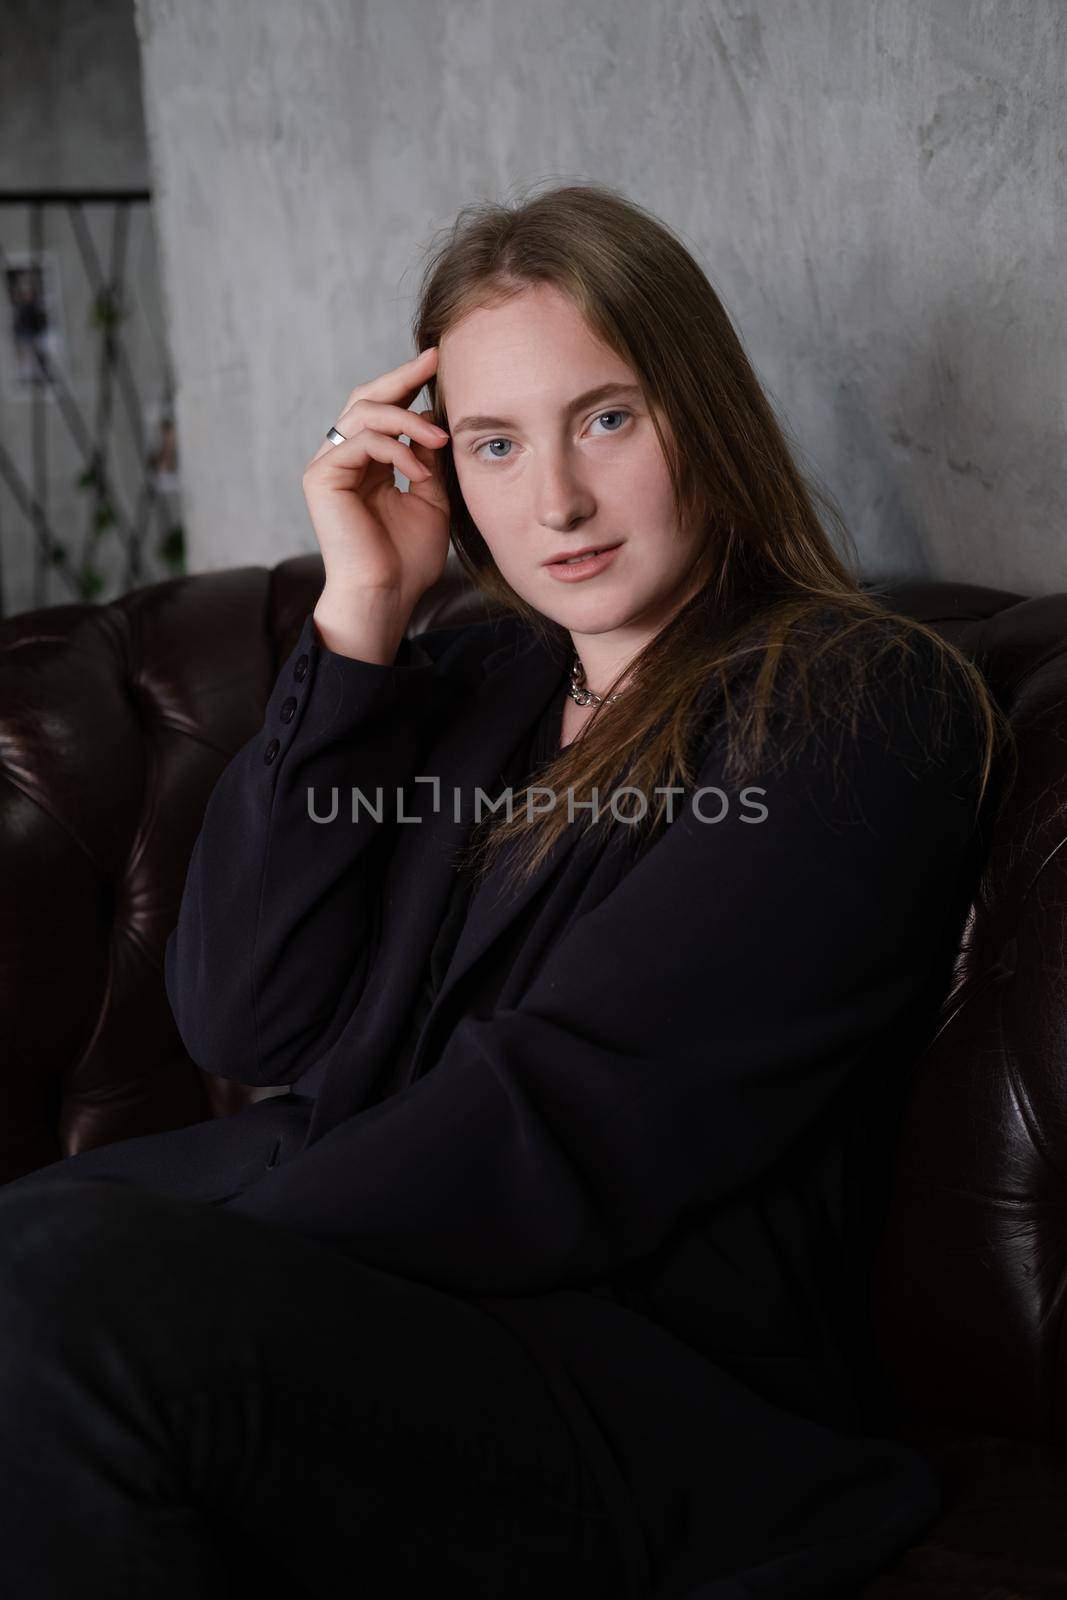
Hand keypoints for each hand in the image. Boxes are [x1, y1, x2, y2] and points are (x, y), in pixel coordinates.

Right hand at [301, 346, 450, 633]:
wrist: (386, 596)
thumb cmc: (407, 559)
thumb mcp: (431, 499)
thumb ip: (428, 460)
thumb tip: (434, 419)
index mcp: (367, 463)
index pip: (384, 409)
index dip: (409, 384)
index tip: (440, 364)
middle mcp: (343, 458)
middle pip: (366, 398)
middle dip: (402, 377)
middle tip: (434, 361)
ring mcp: (328, 466)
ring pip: (364, 413)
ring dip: (408, 420)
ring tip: (440, 441)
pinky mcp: (321, 477)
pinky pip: (362, 442)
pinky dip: (396, 451)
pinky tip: (419, 473)